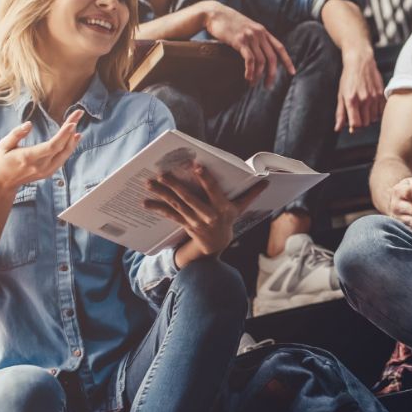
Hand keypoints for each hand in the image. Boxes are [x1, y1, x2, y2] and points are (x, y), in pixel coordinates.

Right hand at [0, 109, 83, 194]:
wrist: (2, 183)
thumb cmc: (1, 162)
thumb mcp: (3, 146)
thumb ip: (16, 134)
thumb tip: (29, 124)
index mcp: (28, 158)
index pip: (52, 146)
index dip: (64, 135)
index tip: (72, 123)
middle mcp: (40, 166)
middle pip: (62, 148)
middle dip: (71, 130)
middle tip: (78, 114)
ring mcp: (46, 171)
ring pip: (65, 154)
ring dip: (73, 138)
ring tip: (76, 122)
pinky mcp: (49, 172)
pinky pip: (63, 158)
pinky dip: (70, 147)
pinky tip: (74, 137)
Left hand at [143, 163, 268, 257]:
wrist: (216, 245)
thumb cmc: (228, 220)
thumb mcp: (240, 208)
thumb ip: (251, 194)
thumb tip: (265, 180)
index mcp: (223, 209)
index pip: (213, 191)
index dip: (205, 178)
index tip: (197, 166)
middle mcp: (208, 216)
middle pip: (189, 198)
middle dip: (175, 185)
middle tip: (162, 173)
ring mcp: (194, 221)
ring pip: (176, 205)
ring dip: (162, 193)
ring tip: (149, 183)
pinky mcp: (184, 224)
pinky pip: (169, 215)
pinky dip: (157, 208)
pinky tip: (145, 202)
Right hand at [203, 3, 295, 86]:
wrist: (214, 13)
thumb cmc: (228, 23)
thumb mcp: (246, 28)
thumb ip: (255, 38)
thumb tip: (259, 54)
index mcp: (263, 31)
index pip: (280, 48)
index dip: (287, 61)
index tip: (292, 72)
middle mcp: (259, 33)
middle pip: (272, 58)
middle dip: (272, 74)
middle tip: (268, 86)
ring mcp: (250, 37)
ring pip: (261, 61)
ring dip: (258, 76)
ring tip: (253, 84)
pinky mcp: (240, 41)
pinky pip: (250, 59)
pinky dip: (250, 71)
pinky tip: (247, 78)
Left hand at [335, 50, 384, 131]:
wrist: (360, 61)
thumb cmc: (348, 77)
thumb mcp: (340, 95)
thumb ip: (340, 113)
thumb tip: (337, 128)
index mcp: (351, 100)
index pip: (356, 124)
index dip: (354, 128)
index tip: (352, 125)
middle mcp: (364, 99)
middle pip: (365, 123)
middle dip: (361, 122)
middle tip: (358, 115)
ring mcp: (374, 97)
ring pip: (374, 118)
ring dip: (369, 117)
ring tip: (364, 109)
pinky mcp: (381, 94)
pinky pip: (381, 111)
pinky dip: (377, 112)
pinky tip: (372, 106)